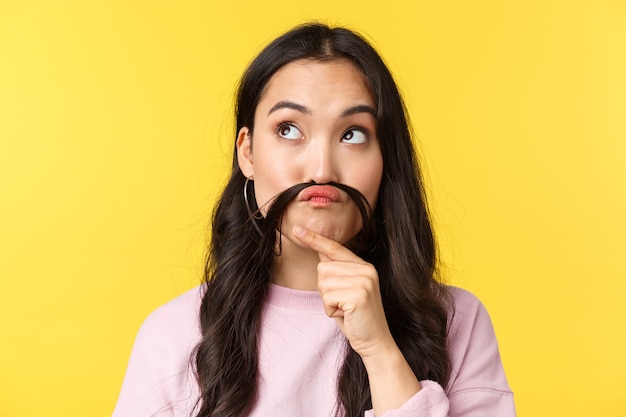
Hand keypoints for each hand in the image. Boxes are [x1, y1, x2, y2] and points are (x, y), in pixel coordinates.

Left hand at [292, 226, 394, 358]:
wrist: (375, 341)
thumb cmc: (357, 318)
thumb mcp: (346, 290)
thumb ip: (337, 271)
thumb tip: (321, 251)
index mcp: (364, 266)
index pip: (334, 248)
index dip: (315, 239)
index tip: (297, 229)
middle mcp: (365, 270)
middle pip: (322, 269)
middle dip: (325, 290)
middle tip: (343, 304)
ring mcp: (363, 282)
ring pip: (323, 283)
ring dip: (328, 301)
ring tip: (345, 309)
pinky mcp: (358, 295)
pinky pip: (327, 298)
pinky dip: (331, 310)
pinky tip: (346, 315)